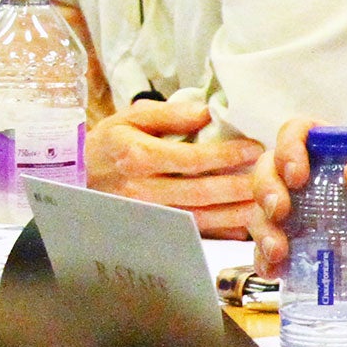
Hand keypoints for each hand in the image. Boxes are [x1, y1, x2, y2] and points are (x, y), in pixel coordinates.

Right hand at [84, 96, 264, 237]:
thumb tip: (205, 112)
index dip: (226, 155)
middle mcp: (143, 191)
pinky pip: (192, 234)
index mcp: (138, 157)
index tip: (254, 148)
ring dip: (236, 213)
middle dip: (240, 186)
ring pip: (200, 218)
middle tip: (271, 177)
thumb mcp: (129, 117)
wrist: (75, 179)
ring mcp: (148, 216)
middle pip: (201, 192)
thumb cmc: (107, 144)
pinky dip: (220, 232)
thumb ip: (167, 113)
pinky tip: (243, 225)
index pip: (191, 159)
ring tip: (266, 203)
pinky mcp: (153, 231)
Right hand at [251, 118, 346, 326]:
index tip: (297, 175)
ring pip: (264, 210)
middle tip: (280, 212)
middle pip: (273, 170)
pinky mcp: (308, 258)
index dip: (290, 146)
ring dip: (262, 226)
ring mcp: (312, 223)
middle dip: (266, 188)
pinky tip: (273, 270)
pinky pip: (272, 252)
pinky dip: (264, 259)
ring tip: (278, 252)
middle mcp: (324, 188)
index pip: (305, 134)